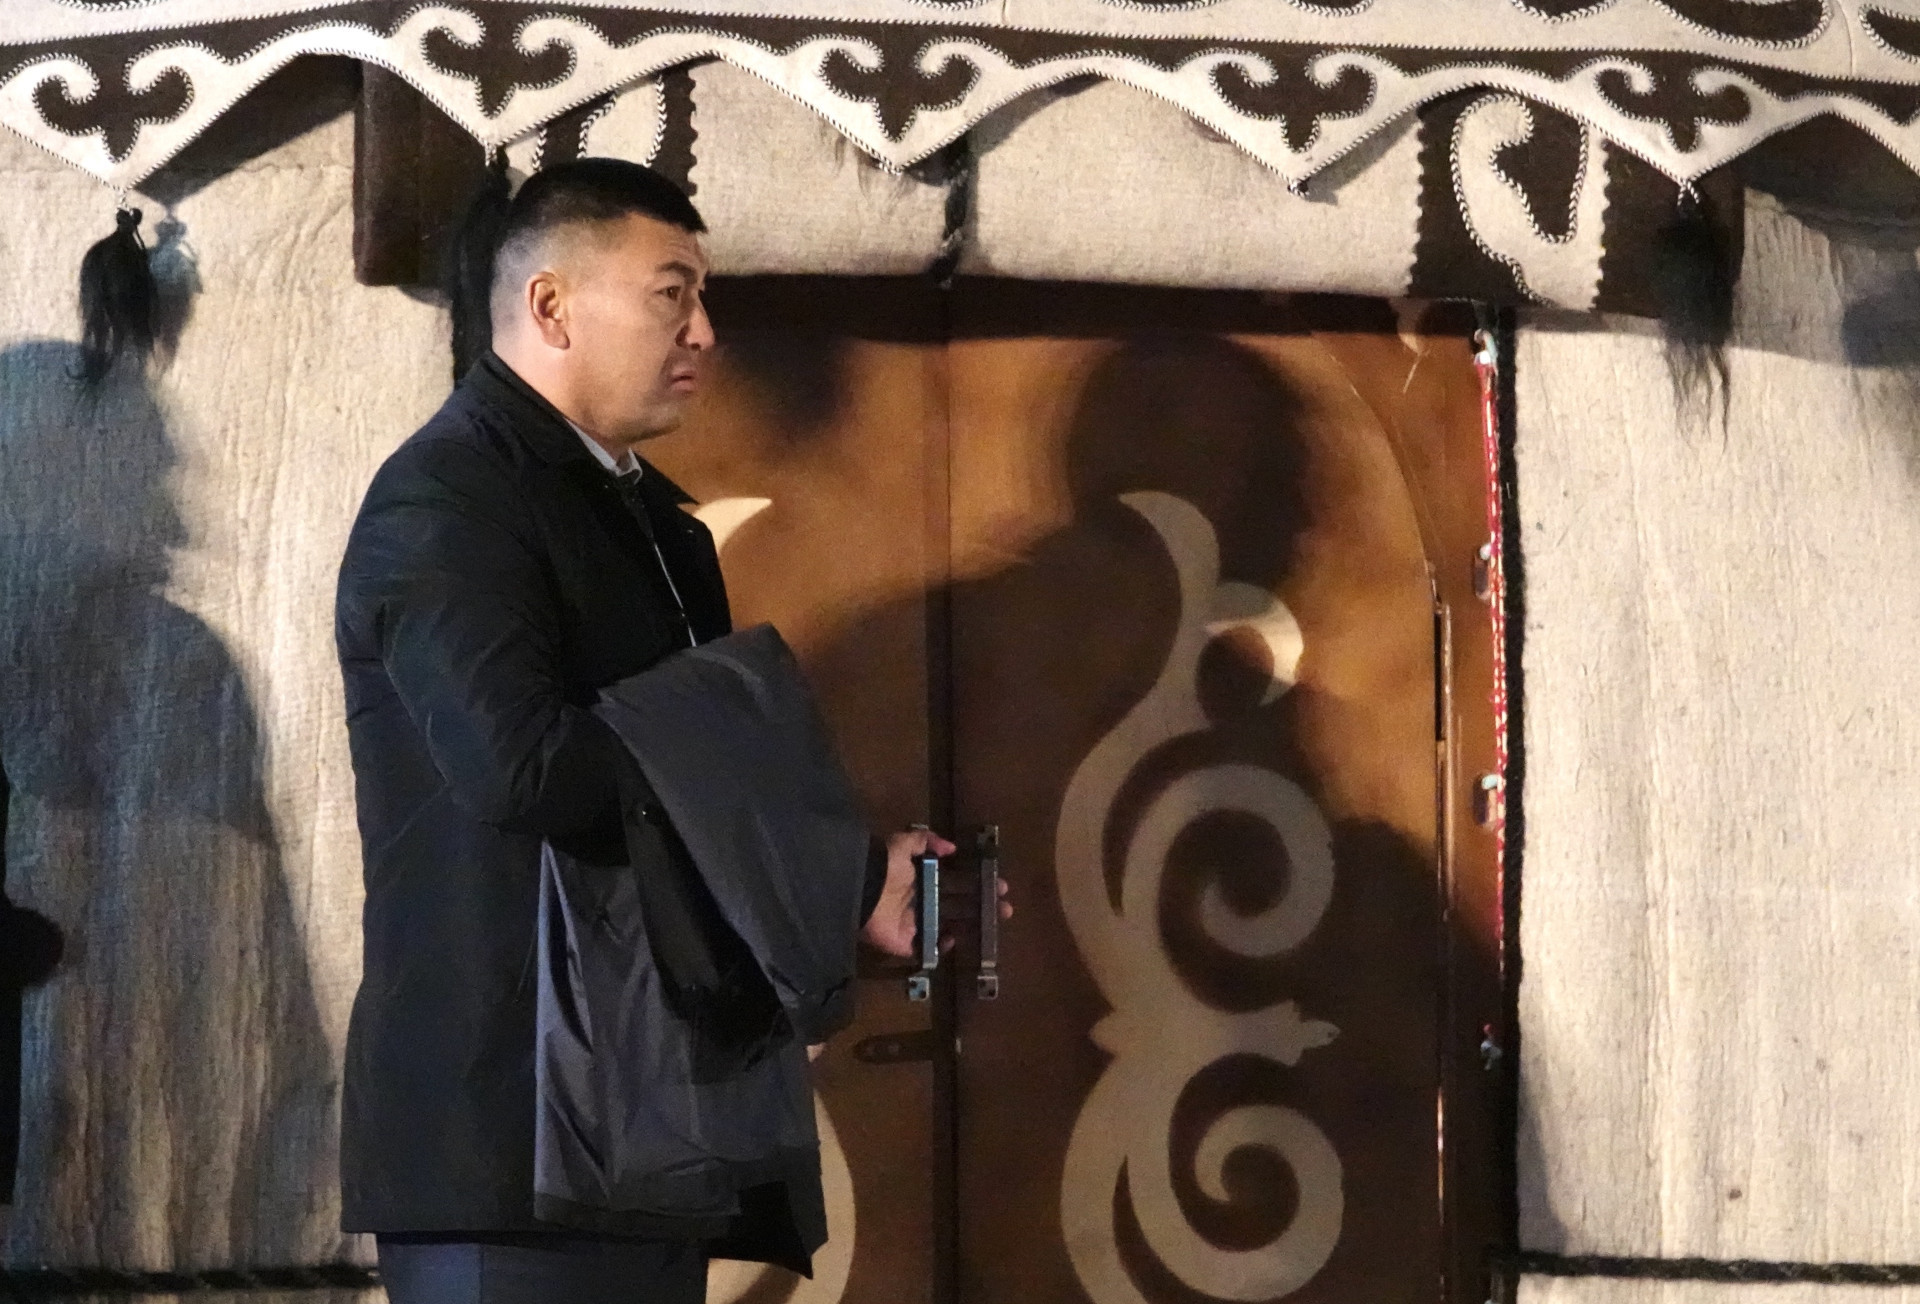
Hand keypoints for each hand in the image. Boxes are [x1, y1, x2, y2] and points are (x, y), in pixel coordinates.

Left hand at [859, 828, 1013, 958]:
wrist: (860, 889)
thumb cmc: (883, 866)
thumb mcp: (903, 843)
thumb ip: (927, 841)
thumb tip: (953, 848)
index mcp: (923, 880)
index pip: (957, 884)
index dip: (978, 885)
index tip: (1000, 885)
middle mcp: (922, 901)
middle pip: (958, 906)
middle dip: (983, 907)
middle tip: (1006, 908)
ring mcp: (915, 924)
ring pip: (950, 926)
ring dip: (973, 925)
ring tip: (995, 923)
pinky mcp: (906, 943)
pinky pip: (927, 948)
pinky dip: (942, 946)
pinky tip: (955, 938)